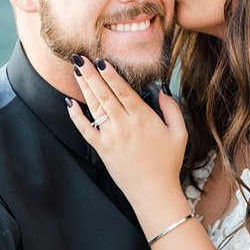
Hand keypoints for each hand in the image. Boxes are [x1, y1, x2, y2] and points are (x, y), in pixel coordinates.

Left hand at [66, 57, 187, 210]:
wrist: (154, 191)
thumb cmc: (168, 163)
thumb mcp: (180, 133)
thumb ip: (172, 109)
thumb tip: (163, 90)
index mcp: (143, 119)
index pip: (123, 91)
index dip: (111, 75)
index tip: (101, 61)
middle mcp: (124, 125)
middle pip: (104, 94)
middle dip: (91, 75)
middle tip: (80, 58)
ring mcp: (110, 137)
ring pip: (94, 107)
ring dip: (84, 88)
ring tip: (77, 71)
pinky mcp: (101, 149)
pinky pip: (84, 129)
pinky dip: (76, 116)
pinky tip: (70, 103)